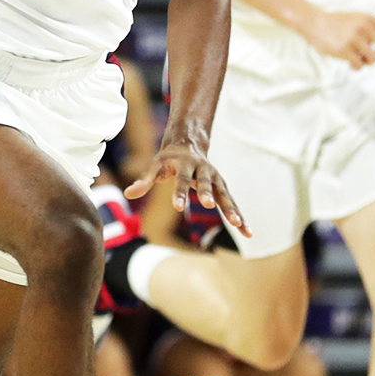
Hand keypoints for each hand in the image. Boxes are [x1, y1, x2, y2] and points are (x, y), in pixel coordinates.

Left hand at [124, 139, 246, 237]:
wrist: (189, 143)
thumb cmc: (168, 159)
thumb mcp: (155, 166)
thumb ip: (144, 180)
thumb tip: (127, 193)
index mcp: (185, 164)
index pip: (181, 179)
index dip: (179, 192)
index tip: (178, 207)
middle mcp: (204, 170)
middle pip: (206, 184)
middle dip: (207, 194)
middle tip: (208, 206)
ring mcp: (216, 179)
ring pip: (224, 194)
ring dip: (231, 208)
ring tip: (238, 224)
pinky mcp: (222, 188)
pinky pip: (232, 203)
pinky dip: (240, 216)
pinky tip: (247, 232)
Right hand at [299, 10, 374, 67]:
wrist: (314, 22)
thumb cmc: (337, 23)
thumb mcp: (357, 18)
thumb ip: (372, 27)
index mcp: (370, 19)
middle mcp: (365, 28)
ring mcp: (354, 39)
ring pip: (374, 59)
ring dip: (368, 62)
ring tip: (359, 58)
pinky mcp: (344, 50)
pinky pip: (359, 65)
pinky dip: (356, 67)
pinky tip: (350, 63)